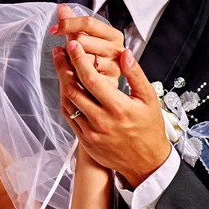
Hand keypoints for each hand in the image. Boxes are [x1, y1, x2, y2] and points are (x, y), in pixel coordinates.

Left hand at [50, 5, 123, 88]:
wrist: (104, 89)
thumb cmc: (94, 59)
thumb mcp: (86, 39)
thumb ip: (73, 23)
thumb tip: (62, 8)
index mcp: (114, 35)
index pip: (88, 23)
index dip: (68, 24)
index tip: (54, 29)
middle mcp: (117, 50)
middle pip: (82, 40)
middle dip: (69, 46)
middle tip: (66, 51)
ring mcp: (114, 67)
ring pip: (81, 59)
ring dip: (70, 61)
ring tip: (70, 63)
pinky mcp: (109, 84)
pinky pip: (83, 76)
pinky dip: (73, 75)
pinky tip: (72, 74)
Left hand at [52, 41, 170, 187]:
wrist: (145, 163)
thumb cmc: (149, 129)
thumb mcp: (149, 99)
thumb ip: (136, 74)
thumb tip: (125, 53)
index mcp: (118, 108)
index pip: (91, 78)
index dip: (79, 59)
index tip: (72, 45)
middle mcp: (101, 121)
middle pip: (73, 89)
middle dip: (63, 67)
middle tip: (58, 51)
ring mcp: (90, 132)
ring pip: (68, 102)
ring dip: (61, 82)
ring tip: (60, 65)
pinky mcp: (84, 140)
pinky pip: (69, 116)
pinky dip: (65, 99)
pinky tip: (65, 87)